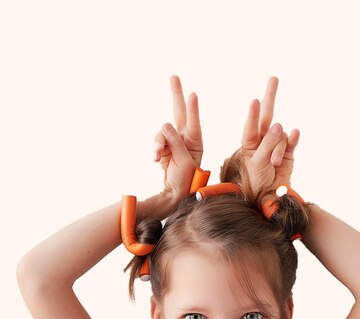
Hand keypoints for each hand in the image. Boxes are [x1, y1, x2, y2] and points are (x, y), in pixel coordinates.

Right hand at [154, 75, 202, 201]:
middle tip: (174, 76)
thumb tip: (165, 124)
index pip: (193, 122)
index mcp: (196, 141)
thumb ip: (175, 142)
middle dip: (176, 94)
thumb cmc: (187, 179)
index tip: (193, 94)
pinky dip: (154, 148)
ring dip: (158, 142)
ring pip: (161, 131)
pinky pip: (156, 141)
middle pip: (179, 112)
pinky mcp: (163, 146)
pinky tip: (154, 158)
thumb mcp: (184, 161)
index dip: (193, 109)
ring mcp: (173, 140)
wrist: (176, 192)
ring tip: (157, 156)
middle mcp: (185, 137)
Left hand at [240, 77, 299, 195]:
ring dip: (279, 147)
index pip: (251, 125)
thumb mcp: (257, 163)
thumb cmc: (257, 182)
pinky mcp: (290, 152)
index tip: (255, 101)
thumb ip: (267, 144)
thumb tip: (279, 125)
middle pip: (267, 115)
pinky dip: (293, 138)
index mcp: (249, 143)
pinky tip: (295, 134)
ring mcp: (277, 145)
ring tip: (274, 163)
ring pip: (281, 135)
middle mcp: (263, 140)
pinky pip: (292, 139)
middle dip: (270, 96)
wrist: (271, 197)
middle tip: (274, 78)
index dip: (253, 114)